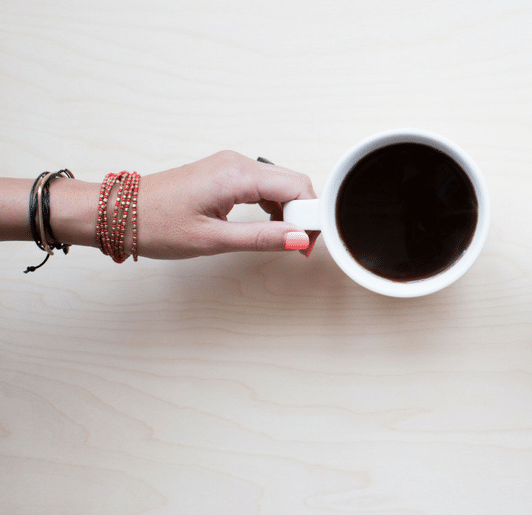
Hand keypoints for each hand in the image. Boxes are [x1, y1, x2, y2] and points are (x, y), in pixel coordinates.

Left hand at [137, 151, 317, 258]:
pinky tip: (269, 226)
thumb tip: (299, 239)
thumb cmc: (154, 224)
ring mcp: (230, 166)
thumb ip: (261, 238)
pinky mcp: (224, 174)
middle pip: (293, 182)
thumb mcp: (212, 239)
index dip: (312, 215)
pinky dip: (274, 205)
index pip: (297, 186)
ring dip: (290, 211)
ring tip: (285, 240)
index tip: (310, 243)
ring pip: (280, 184)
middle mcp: (237, 163)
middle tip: (301, 246)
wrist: (116, 212)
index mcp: (236, 174)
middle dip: (305, 213)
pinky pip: (263, 185)